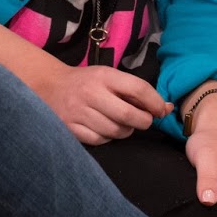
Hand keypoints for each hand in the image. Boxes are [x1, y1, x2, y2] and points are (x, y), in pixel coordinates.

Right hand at [31, 60, 172, 144]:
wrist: (49, 86)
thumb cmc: (87, 82)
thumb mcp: (110, 77)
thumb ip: (137, 92)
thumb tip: (167, 109)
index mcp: (104, 76)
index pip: (139, 89)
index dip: (155, 103)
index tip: (160, 110)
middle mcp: (90, 93)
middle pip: (129, 115)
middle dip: (143, 121)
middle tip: (142, 120)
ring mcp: (78, 112)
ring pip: (115, 131)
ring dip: (125, 131)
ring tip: (121, 123)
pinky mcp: (70, 128)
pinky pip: (100, 140)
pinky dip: (107, 138)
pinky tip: (104, 128)